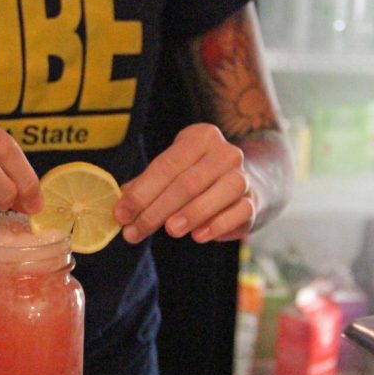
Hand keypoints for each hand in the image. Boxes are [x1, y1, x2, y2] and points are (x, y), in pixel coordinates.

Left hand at [114, 123, 253, 243]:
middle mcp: (224, 153)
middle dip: (156, 210)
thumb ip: (145, 187)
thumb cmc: (196, 177)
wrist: (244, 184)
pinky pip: (237, 212)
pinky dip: (216, 225)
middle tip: (134, 232)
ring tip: (169, 231)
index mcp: (199, 138)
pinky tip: (198, 236)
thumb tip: (120, 206)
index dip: (141, 192)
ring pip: (216, 195)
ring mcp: (242, 176)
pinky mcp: (253, 201)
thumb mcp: (170, 173)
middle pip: (187, 183)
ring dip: (190, 214)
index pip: (166, 165)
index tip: (121, 214)